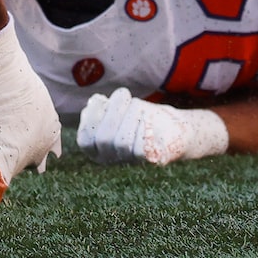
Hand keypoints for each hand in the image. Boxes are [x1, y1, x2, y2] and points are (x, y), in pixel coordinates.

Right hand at [77, 88, 227, 166]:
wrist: (172, 126)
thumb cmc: (139, 115)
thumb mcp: (117, 109)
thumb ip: (103, 108)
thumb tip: (94, 103)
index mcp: (98, 150)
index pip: (85, 140)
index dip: (90, 118)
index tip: (100, 98)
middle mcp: (112, 160)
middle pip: (103, 139)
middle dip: (113, 111)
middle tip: (123, 94)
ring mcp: (131, 163)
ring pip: (122, 142)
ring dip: (131, 115)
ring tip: (138, 104)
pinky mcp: (152, 160)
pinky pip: (141, 147)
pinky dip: (144, 126)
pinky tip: (148, 117)